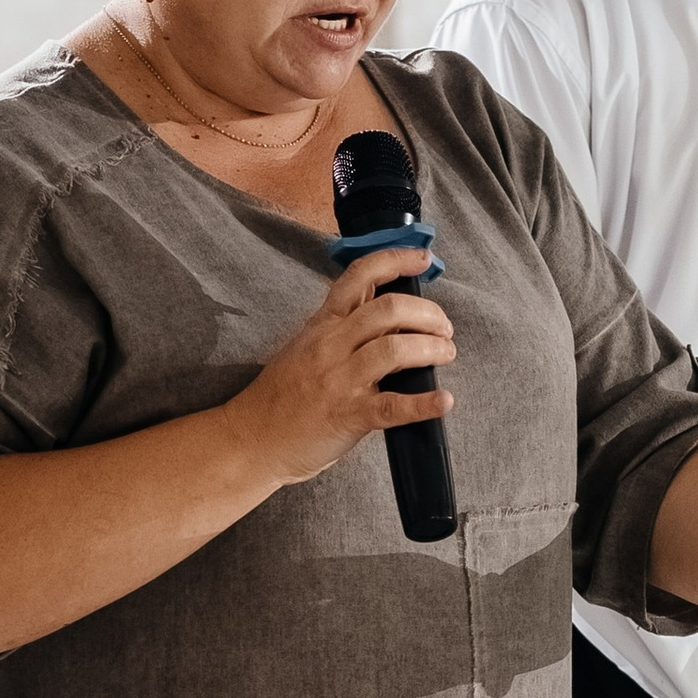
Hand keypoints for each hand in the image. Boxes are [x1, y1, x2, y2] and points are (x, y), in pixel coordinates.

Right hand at [237, 248, 454, 489]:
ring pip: (395, 350)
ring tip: (445, 353)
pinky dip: (423, 403)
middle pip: (389, 310)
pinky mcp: (348, 416)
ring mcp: (340, 381)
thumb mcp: (305, 346)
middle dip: (428, 314)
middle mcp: (332, 346)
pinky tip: (443, 400)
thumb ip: (341, 328)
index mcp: (323, 325)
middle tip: (444, 328)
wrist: (251, 438)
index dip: (396, 260)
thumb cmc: (282, 395)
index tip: (423, 258)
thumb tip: (386, 314)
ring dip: (431, 348)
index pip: (360, 277)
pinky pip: (392, 406)